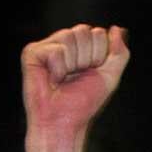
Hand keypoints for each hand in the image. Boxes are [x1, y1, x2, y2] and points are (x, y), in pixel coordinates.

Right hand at [22, 24, 130, 151]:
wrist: (63, 123)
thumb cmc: (83, 104)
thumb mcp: (109, 78)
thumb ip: (118, 54)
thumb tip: (117, 29)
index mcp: (80, 47)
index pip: (98, 33)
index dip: (99, 56)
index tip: (90, 74)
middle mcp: (63, 43)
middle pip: (84, 31)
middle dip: (86, 59)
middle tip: (75, 78)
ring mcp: (47, 46)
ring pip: (69, 37)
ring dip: (73, 64)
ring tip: (63, 79)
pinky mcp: (32, 53)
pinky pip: (56, 50)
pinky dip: (59, 69)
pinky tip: (52, 80)